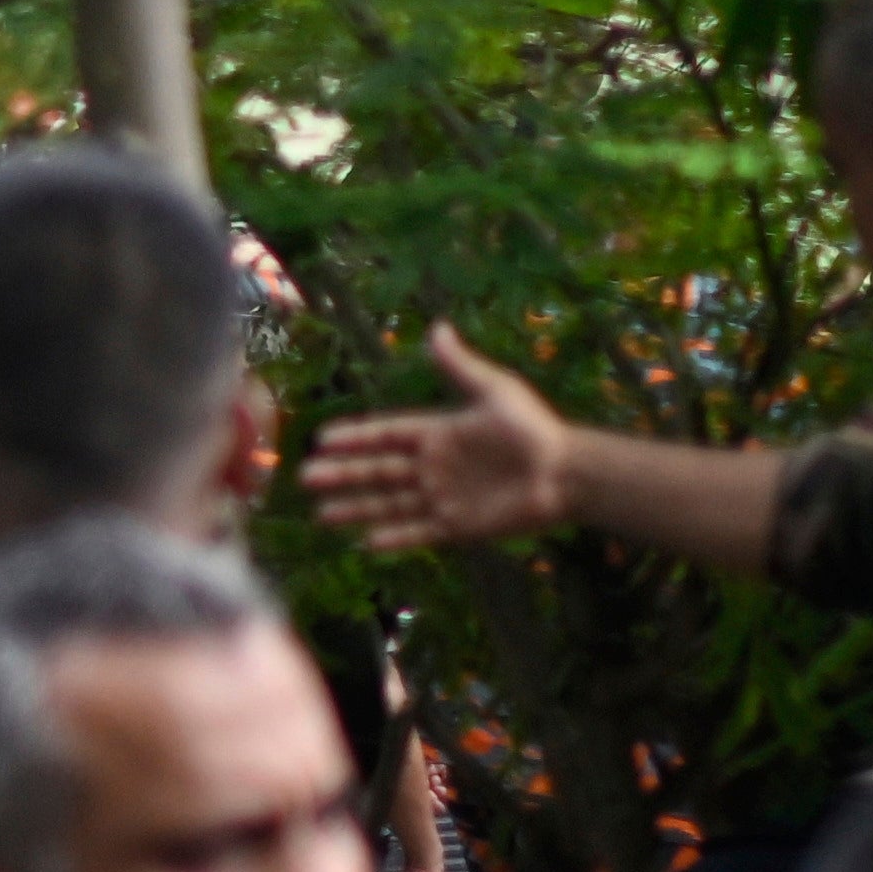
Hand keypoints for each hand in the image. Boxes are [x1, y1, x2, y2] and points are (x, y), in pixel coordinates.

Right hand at [298, 328, 569, 549]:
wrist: (566, 474)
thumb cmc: (533, 429)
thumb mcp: (495, 391)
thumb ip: (461, 366)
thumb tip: (437, 327)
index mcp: (438, 433)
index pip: (386, 434)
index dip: (356, 437)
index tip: (323, 438)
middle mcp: (434, 466)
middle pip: (379, 471)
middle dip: (343, 474)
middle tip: (306, 477)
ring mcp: (444, 498)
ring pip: (390, 504)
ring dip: (357, 508)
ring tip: (322, 515)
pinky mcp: (460, 526)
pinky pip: (420, 532)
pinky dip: (395, 537)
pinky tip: (367, 544)